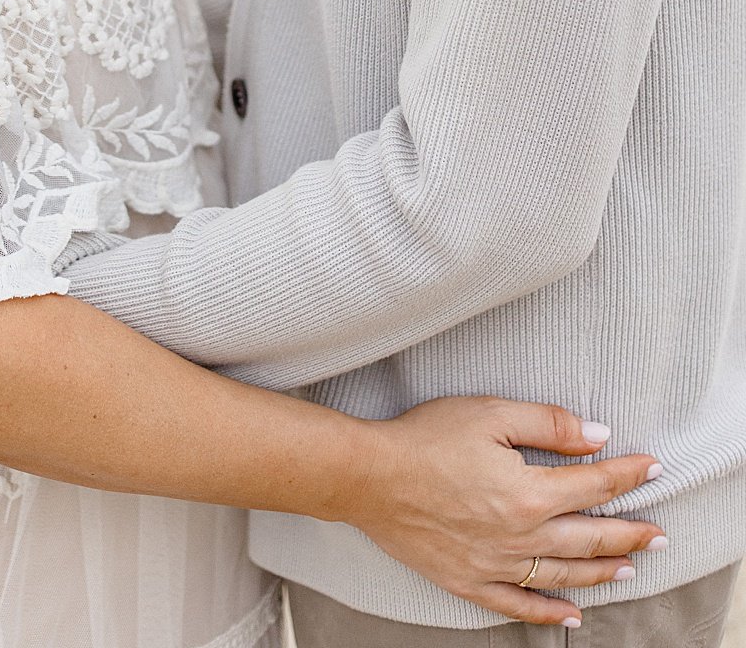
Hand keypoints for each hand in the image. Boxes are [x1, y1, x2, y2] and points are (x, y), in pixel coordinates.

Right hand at [351, 398, 664, 628]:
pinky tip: (572, 614)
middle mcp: (520, 536)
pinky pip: (520, 606)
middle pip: (589, 538)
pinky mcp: (470, 582)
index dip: (627, 474)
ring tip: (628, 568)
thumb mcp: (489, 414)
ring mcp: (496, 565)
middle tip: (658, 534)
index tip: (652, 467)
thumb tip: (597, 436)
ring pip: (563, 574)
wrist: (370, 477)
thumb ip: (548, 425)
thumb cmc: (426, 438)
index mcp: (527, 492)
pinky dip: (550, 612)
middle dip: (630, 534)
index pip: (593, 484)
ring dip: (601, 572)